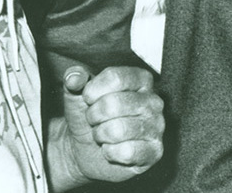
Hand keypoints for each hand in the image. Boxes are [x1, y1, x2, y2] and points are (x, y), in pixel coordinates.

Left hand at [50, 66, 163, 189]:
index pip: (116, 77)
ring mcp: (157, 126)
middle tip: (95, 120)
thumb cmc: (87, 116)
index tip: (88, 99)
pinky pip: (126, 152)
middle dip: (94, 116)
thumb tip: (74, 77)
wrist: (83, 148)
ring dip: (100, 135)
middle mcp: (154, 101)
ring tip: (103, 134)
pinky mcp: (155, 151)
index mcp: (141, 80)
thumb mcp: (77, 94)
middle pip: (114, 104)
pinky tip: (112, 148)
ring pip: (118, 130)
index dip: (92, 91)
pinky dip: (110, 152)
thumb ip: (75, 79)